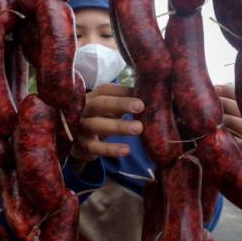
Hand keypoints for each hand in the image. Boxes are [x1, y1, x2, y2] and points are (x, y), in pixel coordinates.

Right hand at [70, 83, 241, 164]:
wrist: (76, 140)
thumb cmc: (101, 119)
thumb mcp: (111, 109)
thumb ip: (129, 102)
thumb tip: (165, 95)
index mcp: (94, 96)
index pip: (107, 90)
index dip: (124, 92)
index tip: (144, 94)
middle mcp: (85, 109)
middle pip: (101, 103)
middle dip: (120, 104)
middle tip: (141, 106)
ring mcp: (80, 127)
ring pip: (97, 125)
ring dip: (118, 126)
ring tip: (139, 129)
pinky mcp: (80, 145)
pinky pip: (95, 147)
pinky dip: (110, 149)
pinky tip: (126, 150)